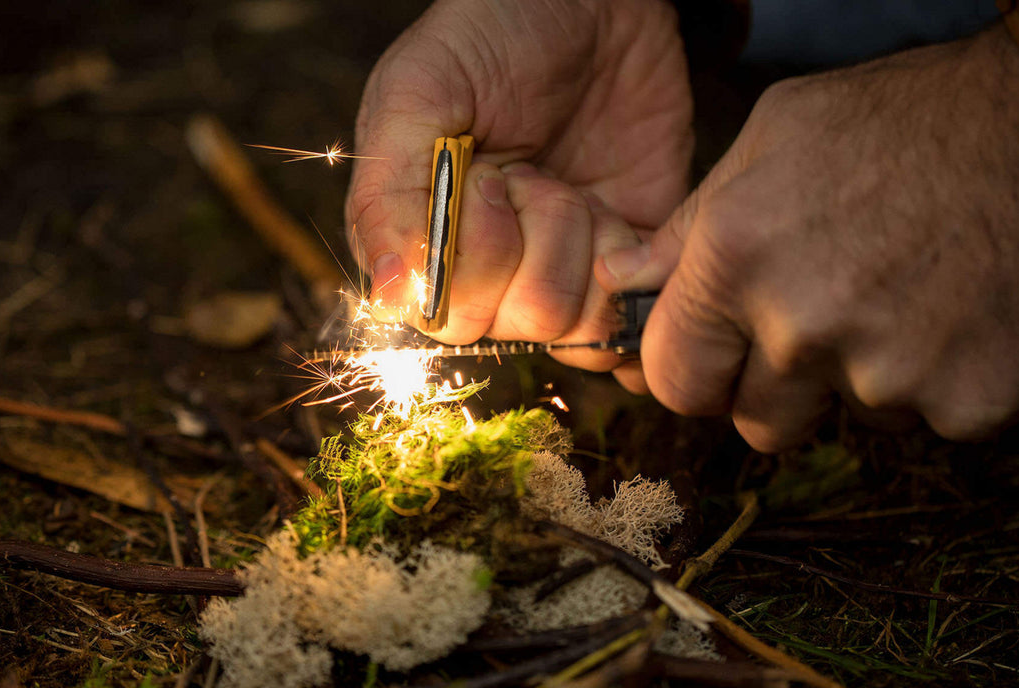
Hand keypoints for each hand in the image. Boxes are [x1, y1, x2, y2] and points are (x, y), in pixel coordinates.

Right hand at [344, 0, 692, 369]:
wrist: (595, 1)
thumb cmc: (493, 35)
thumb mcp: (418, 93)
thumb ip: (389, 195)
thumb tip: (390, 295)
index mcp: (422, 242)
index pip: (445, 314)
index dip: (475, 255)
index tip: (486, 178)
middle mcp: (486, 272)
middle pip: (511, 323)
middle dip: (530, 243)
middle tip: (530, 175)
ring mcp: (555, 270)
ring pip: (569, 323)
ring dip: (578, 243)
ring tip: (570, 187)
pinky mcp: (621, 265)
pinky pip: (626, 317)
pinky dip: (630, 269)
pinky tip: (615, 216)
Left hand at [598, 25, 1018, 449]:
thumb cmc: (901, 121)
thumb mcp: (772, 141)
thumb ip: (687, 229)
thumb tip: (622, 285)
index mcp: (736, 260)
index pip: (675, 381)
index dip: (695, 372)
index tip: (717, 358)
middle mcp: (801, 329)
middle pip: (756, 424)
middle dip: (777, 388)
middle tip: (823, 322)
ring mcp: (890, 374)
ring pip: (847, 421)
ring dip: (862, 380)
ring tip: (900, 295)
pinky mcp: (969, 402)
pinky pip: (927, 421)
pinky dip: (938, 381)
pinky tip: (954, 312)